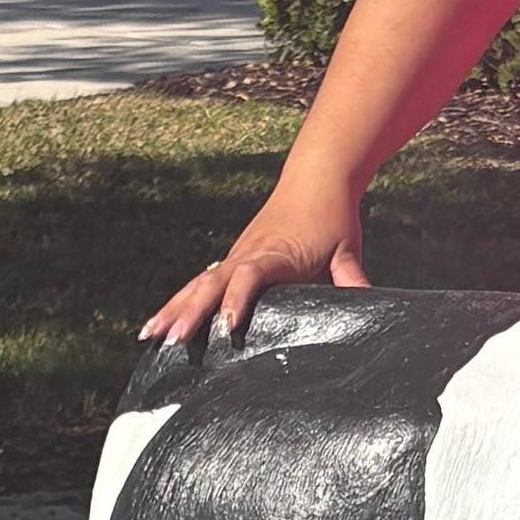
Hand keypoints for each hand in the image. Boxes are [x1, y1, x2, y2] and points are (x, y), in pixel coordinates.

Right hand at [141, 171, 371, 351]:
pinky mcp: (232, 260)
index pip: (250, 276)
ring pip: (198, 284)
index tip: (227, 325)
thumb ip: (354, 280)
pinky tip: (160, 321)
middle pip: (212, 283)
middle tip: (171, 340)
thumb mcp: (348, 251)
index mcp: (275, 254)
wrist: (316, 179)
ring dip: (174, 308)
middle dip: (190, 312)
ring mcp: (235, 256)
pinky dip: (179, 301)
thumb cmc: (332, 218)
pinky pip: (200, 282)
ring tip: (149, 336)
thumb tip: (371, 308)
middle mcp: (247, 255)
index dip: (237, 299)